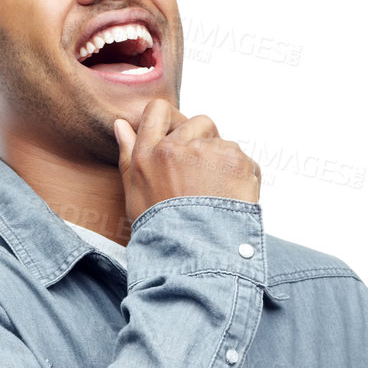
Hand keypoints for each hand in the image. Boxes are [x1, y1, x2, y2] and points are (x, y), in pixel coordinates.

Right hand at [113, 100, 260, 222]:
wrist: (195, 256)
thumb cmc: (163, 231)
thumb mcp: (135, 195)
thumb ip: (128, 155)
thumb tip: (121, 125)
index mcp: (150, 153)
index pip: (158, 111)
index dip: (173, 119)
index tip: (181, 138)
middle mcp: (178, 146)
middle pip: (199, 122)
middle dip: (205, 142)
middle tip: (204, 177)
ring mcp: (209, 152)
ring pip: (225, 143)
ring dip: (225, 163)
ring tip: (218, 197)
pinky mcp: (236, 162)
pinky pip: (246, 161)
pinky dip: (244, 178)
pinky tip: (233, 202)